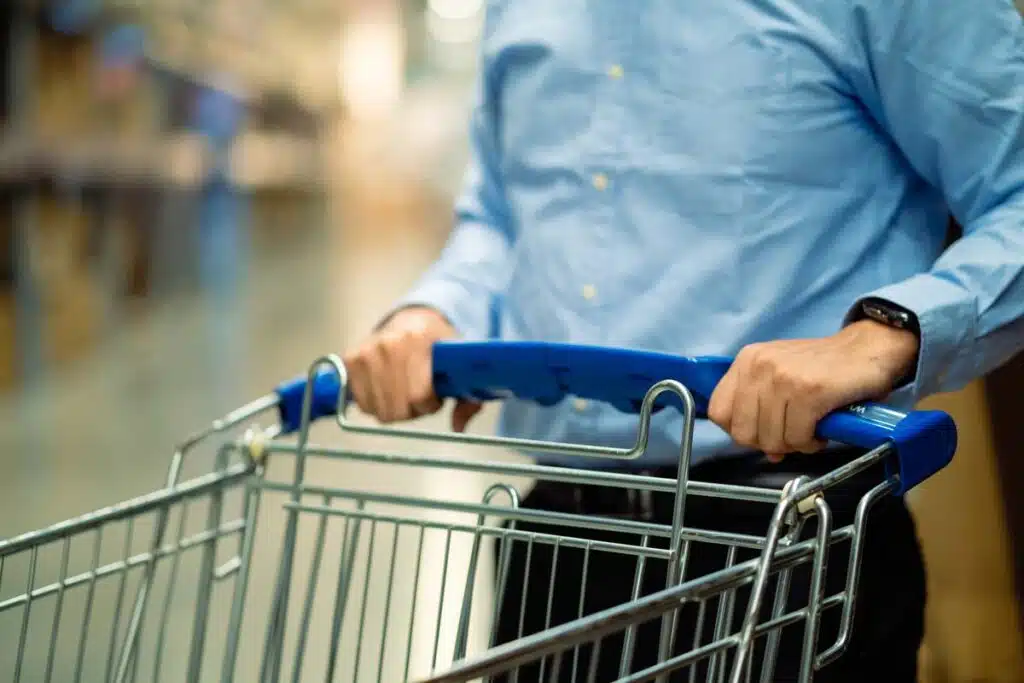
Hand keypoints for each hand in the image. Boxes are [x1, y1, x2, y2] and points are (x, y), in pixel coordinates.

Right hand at [343, 307, 482, 430]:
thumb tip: (458, 427)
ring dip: (394, 408)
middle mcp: (389, 343)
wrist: (412, 321)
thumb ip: (468, 398)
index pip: (419, 395)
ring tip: (404, 391)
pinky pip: (363, 404)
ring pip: (379, 409)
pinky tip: (387, 390)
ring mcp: (367, 350)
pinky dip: (376, 404)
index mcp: (419, 340)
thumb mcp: (461, 366)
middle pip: (398, 407)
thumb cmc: (438, 348)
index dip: (430, 404)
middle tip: (418, 396)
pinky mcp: (350, 359)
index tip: (435, 397)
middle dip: (412, 410)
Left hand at [707, 320, 918, 461]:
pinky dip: (811, 443)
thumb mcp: (781, 377)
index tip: (763, 431)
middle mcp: (759, 366)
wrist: (869, 348)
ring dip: (794, 444)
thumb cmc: (825, 368)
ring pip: (771, 438)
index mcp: (746, 361)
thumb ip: (762, 410)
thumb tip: (765, 451)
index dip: (740, 430)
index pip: (719, 412)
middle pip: (743, 432)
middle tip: (792, 434)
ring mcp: (782, 377)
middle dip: (769, 442)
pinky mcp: (808, 391)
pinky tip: (821, 431)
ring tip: (810, 430)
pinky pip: (798, 437)